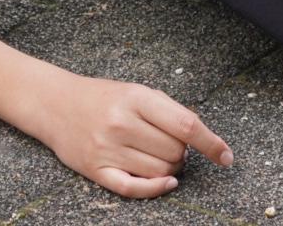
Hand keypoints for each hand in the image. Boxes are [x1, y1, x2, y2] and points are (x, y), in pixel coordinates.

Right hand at [45, 75, 233, 198]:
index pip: (185, 124)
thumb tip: (204, 140)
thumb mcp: (137, 92)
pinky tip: (167, 183)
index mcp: (136, 98)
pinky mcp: (95, 170)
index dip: (211, 143)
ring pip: (160, 172)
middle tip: (170, 146)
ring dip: (170, 170)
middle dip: (181, 153)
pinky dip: (156, 189)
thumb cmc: (104, 97)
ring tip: (158, 156)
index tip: (226, 156)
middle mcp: (121, 123)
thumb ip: (168, 111)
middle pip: (175, 153)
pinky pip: (134, 189)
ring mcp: (107, 148)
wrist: (56, 103)